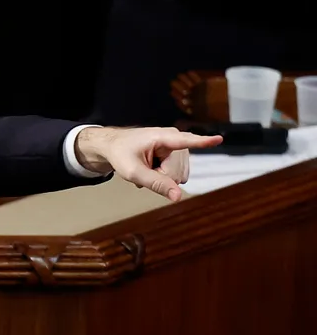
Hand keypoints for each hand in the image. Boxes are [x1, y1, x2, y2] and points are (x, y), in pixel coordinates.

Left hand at [74, 127, 222, 201]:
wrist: (115, 147)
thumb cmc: (121, 154)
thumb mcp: (133, 172)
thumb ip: (156, 184)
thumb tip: (178, 197)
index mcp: (163, 137)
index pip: (186, 141)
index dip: (204, 142)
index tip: (220, 138)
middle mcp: (176, 139)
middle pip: (177, 172)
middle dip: (160, 177)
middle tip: (143, 170)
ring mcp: (179, 147)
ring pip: (179, 176)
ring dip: (161, 178)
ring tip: (146, 168)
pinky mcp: (179, 155)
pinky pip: (178, 175)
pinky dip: (164, 176)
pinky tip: (152, 169)